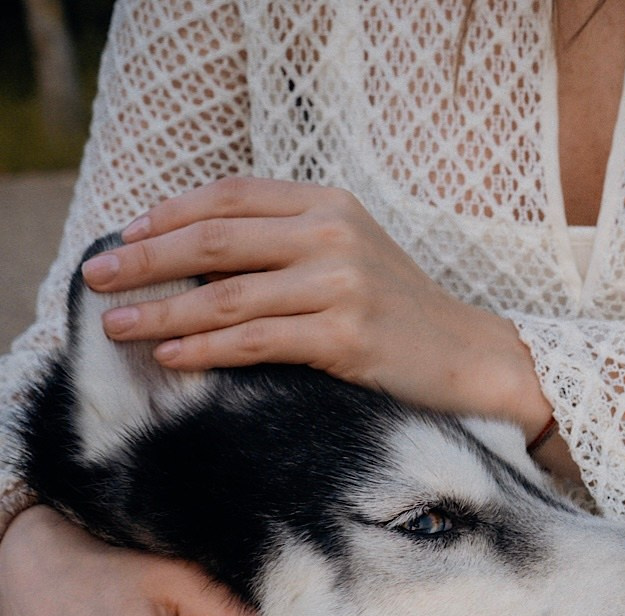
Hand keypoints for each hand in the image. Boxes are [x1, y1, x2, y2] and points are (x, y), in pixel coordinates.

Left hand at [80, 176, 553, 432]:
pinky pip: (254, 341)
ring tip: (117, 326)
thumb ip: (290, 242)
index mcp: (328, 205)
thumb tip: (205, 253)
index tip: (127, 234)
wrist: (471, 357)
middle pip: (215, 239)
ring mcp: (339, 287)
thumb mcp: (351, 256)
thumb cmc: (402, 314)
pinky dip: (205, 347)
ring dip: (161, 310)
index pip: (231, 196)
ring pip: (226, 294)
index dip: (170, 213)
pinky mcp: (344, 339)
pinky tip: (171, 353)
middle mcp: (331, 236)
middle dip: (146, 258)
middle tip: (99, 277)